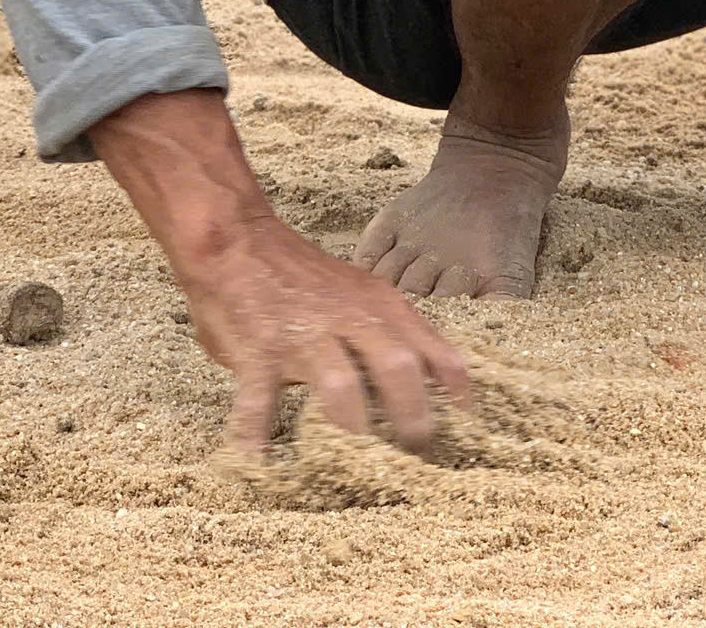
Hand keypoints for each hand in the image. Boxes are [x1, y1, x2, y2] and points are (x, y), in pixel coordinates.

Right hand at [174, 210, 472, 453]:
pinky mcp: (258, 352)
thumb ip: (382, 332)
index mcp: (379, 305)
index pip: (434, 349)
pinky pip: (259, 404)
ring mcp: (303, 336)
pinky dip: (257, 439)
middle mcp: (349, 319)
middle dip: (412, 418)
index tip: (468, 423)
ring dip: (352, 433)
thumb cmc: (302, 277)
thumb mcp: (358, 293)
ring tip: (353, 468)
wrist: (238, 238)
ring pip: (341, 388)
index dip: (456, 390)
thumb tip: (416, 387)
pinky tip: (262, 467)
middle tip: (414, 454)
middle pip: (398, 369)